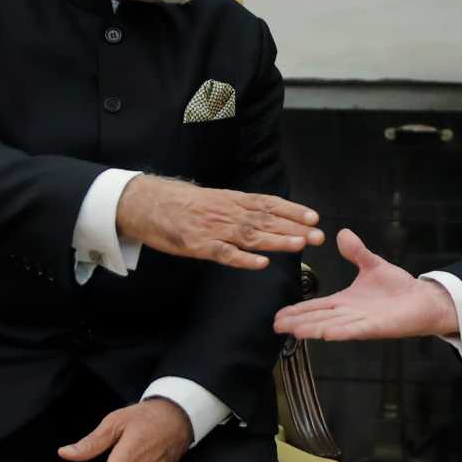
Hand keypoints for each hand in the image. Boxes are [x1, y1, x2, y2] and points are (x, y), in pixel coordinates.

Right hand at [116, 174, 323, 269]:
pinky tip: (261, 263)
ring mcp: (213, 229)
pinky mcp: (197, 246)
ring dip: (277, 240)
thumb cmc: (177, 202)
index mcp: (231, 200)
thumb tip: (261, 213)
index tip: (314, 217)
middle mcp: (227, 212)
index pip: (268, 203)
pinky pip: (224, 254)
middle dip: (295, 228)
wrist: (143, 202)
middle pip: (266, 220)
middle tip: (318, 235)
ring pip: (251, 235)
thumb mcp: (210, 198)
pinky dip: (243, 259)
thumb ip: (235, 207)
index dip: (292, 210)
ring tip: (300, 245)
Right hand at [273, 229, 459, 339]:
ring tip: (294, 332)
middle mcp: (350, 314)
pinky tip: (326, 334)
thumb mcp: (373, 264)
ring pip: (332, 326)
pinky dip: (341, 332)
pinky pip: (355, 330)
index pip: (316, 306)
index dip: (297, 311)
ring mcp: (362, 322)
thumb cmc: (398, 287)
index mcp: (345, 301)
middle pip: (318, 318)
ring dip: (313, 329)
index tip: (278, 316)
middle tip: (276, 326)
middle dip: (298, 322)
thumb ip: (356, 252)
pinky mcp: (377, 328)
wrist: (423, 299)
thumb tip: (341, 233)